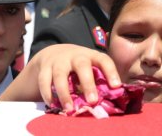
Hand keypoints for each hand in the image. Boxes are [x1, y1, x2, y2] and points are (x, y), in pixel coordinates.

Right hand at [0, 44, 120, 110]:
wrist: (55, 52)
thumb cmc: (79, 65)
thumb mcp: (90, 66)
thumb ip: (99, 79)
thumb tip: (115, 98)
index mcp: (90, 55)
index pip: (103, 60)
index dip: (111, 72)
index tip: (116, 86)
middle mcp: (75, 56)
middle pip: (81, 66)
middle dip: (87, 83)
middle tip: (93, 101)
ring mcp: (58, 61)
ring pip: (60, 75)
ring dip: (64, 93)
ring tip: (69, 109)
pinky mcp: (45, 67)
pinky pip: (44, 81)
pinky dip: (47, 94)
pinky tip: (52, 104)